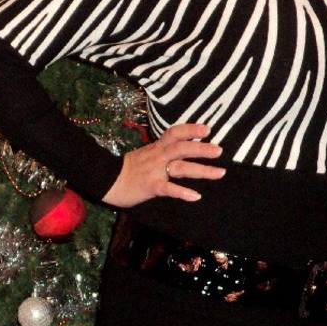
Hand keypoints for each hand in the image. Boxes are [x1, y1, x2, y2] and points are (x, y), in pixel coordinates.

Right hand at [102, 123, 224, 207]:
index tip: (207, 129)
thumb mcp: (146, 154)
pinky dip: (182, 192)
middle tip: (219, 150)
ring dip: (201, 170)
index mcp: (157, 147)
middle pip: (182, 148)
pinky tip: (196, 196)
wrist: (107, 180)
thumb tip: (182, 148)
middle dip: (202, 148)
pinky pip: (169, 189)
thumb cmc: (129, 168)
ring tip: (219, 172)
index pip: (175, 133)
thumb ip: (163, 151)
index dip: (191, 129)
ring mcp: (155, 171)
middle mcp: (158, 156)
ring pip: (181, 168)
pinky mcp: (151, 186)